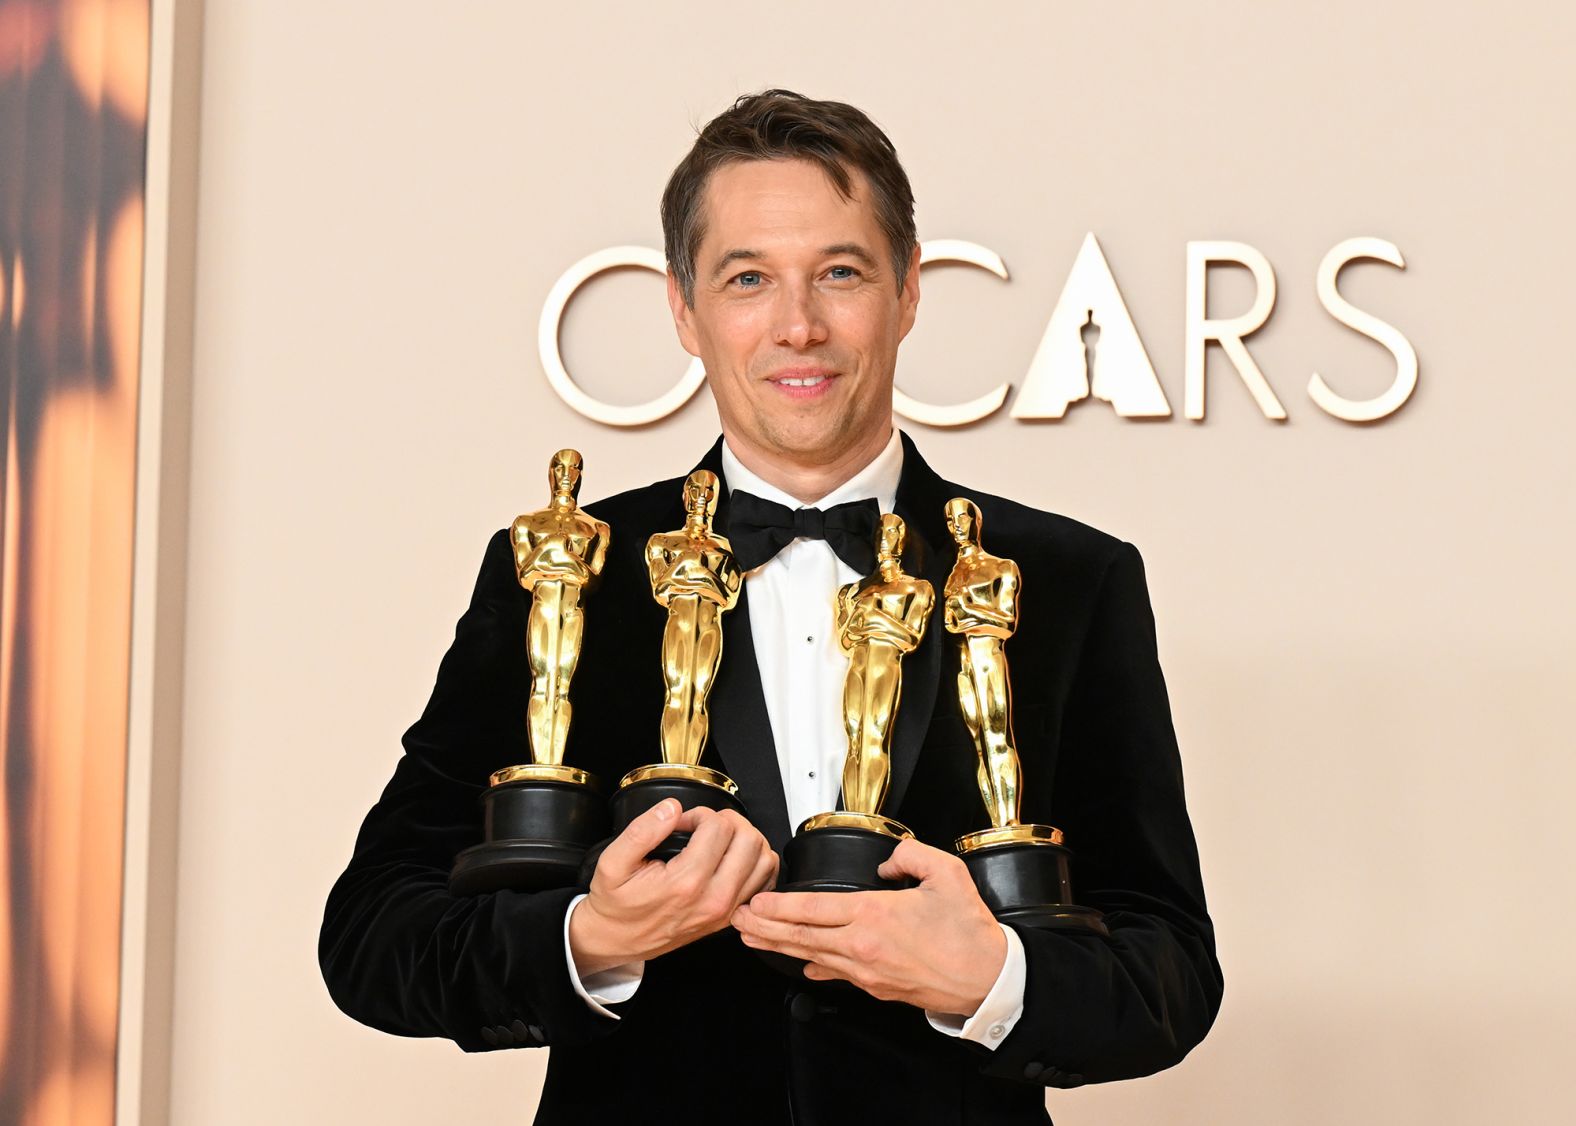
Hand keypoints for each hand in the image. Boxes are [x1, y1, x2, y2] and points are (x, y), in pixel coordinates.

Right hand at [569, 799, 777, 976]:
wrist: (618, 940)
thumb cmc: (617, 904)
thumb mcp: (613, 862)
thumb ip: (642, 831)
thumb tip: (671, 808)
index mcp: (686, 883)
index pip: (719, 827)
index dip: (700, 814)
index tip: (683, 823)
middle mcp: (713, 898)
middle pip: (749, 839)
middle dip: (727, 821)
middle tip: (704, 826)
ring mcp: (726, 910)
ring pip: (764, 858)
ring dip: (745, 838)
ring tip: (720, 839)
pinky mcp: (731, 916)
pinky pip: (765, 881)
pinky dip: (757, 862)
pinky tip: (734, 857)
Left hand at [731, 837, 1005, 1015]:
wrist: (987, 980)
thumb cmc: (969, 931)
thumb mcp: (946, 873)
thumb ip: (910, 855)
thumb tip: (888, 861)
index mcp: (874, 915)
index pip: (813, 909)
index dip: (779, 906)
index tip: (755, 901)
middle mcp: (862, 946)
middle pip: (801, 936)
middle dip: (763, 928)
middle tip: (736, 920)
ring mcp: (867, 971)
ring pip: (812, 956)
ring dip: (779, 946)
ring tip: (752, 938)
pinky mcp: (876, 987)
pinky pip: (836, 973)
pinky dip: (814, 965)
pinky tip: (800, 964)